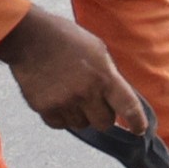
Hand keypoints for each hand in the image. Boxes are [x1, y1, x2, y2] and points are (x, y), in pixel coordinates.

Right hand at [0, 1, 139, 130]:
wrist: (30, 37)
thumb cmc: (67, 39)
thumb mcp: (98, 51)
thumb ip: (109, 76)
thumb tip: (117, 98)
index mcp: (104, 77)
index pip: (128, 108)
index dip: (136, 122)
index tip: (138, 130)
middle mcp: (86, 93)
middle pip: (104, 123)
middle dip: (102, 116)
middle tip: (94, 103)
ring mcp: (64, 102)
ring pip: (81, 125)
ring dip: (80, 115)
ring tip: (70, 94)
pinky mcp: (44, 108)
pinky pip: (60, 124)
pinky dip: (61, 116)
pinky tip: (56, 98)